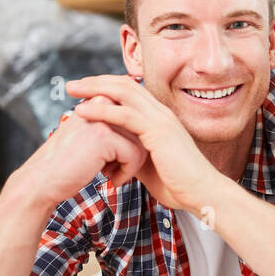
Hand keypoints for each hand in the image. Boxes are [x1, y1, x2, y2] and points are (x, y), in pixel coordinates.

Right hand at [22, 107, 149, 208]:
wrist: (43, 180)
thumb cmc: (69, 162)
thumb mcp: (91, 135)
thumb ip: (112, 124)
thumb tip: (142, 126)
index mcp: (99, 98)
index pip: (136, 117)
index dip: (132, 142)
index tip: (113, 159)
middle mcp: (102, 102)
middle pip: (142, 129)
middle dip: (134, 153)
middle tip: (116, 169)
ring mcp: (103, 117)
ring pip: (142, 143)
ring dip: (131, 165)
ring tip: (113, 174)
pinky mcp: (104, 135)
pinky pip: (134, 155)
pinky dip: (127, 173)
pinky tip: (111, 179)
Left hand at [64, 75, 217, 213]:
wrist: (202, 194)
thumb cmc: (178, 184)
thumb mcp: (148, 163)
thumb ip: (132, 153)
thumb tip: (114, 155)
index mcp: (160, 118)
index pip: (131, 91)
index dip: (107, 88)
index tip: (84, 91)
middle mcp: (161, 113)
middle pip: (125, 85)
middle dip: (96, 82)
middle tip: (73, 85)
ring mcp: (161, 120)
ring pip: (123, 93)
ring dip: (95, 89)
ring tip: (73, 90)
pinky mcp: (158, 132)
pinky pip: (125, 115)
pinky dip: (101, 111)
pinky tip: (83, 111)